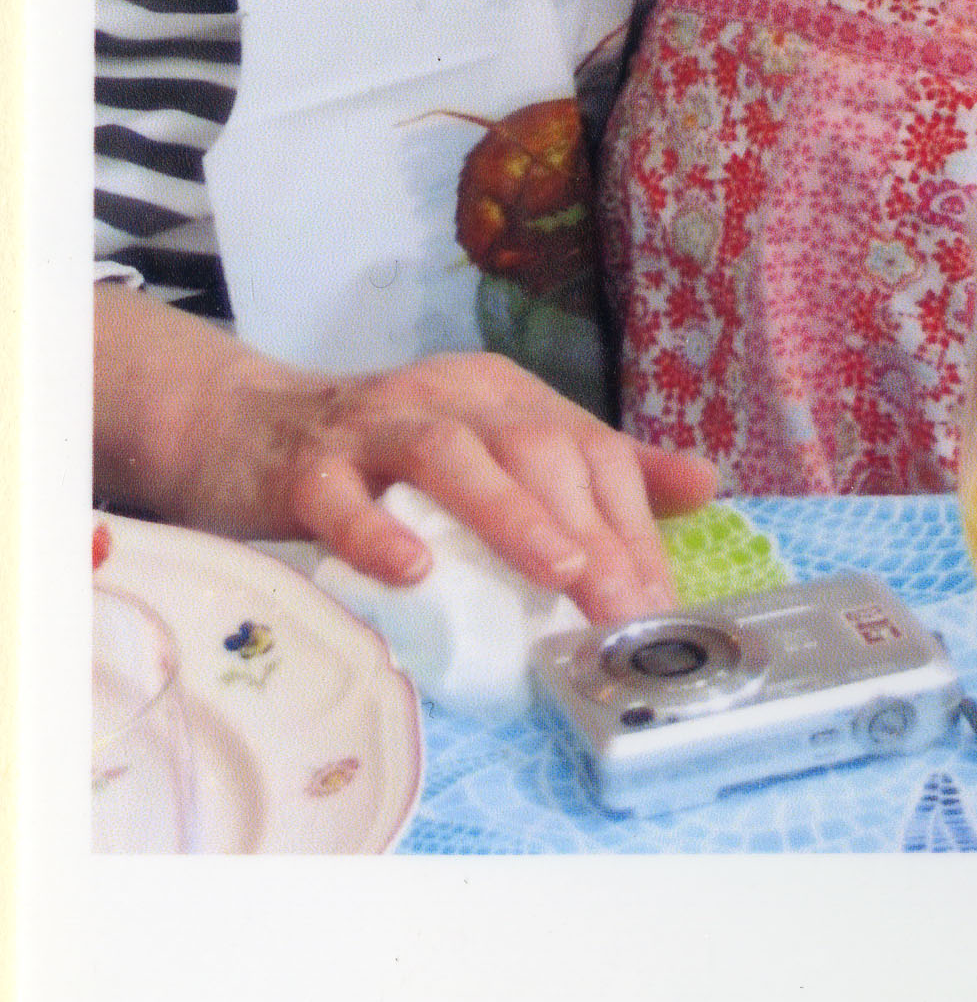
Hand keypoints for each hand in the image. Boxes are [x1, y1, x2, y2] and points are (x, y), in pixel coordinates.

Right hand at [94, 286, 717, 625]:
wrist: (246, 428)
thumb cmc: (387, 454)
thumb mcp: (497, 444)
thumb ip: (593, 467)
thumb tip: (704, 483)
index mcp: (504, 395)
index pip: (587, 449)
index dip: (631, 522)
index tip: (656, 600)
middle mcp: (449, 397)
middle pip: (533, 447)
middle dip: (589, 530)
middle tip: (623, 606)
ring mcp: (373, 427)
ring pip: (451, 456)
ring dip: (511, 515)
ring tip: (559, 573)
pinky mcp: (305, 467)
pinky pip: (340, 496)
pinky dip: (378, 530)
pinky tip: (412, 570)